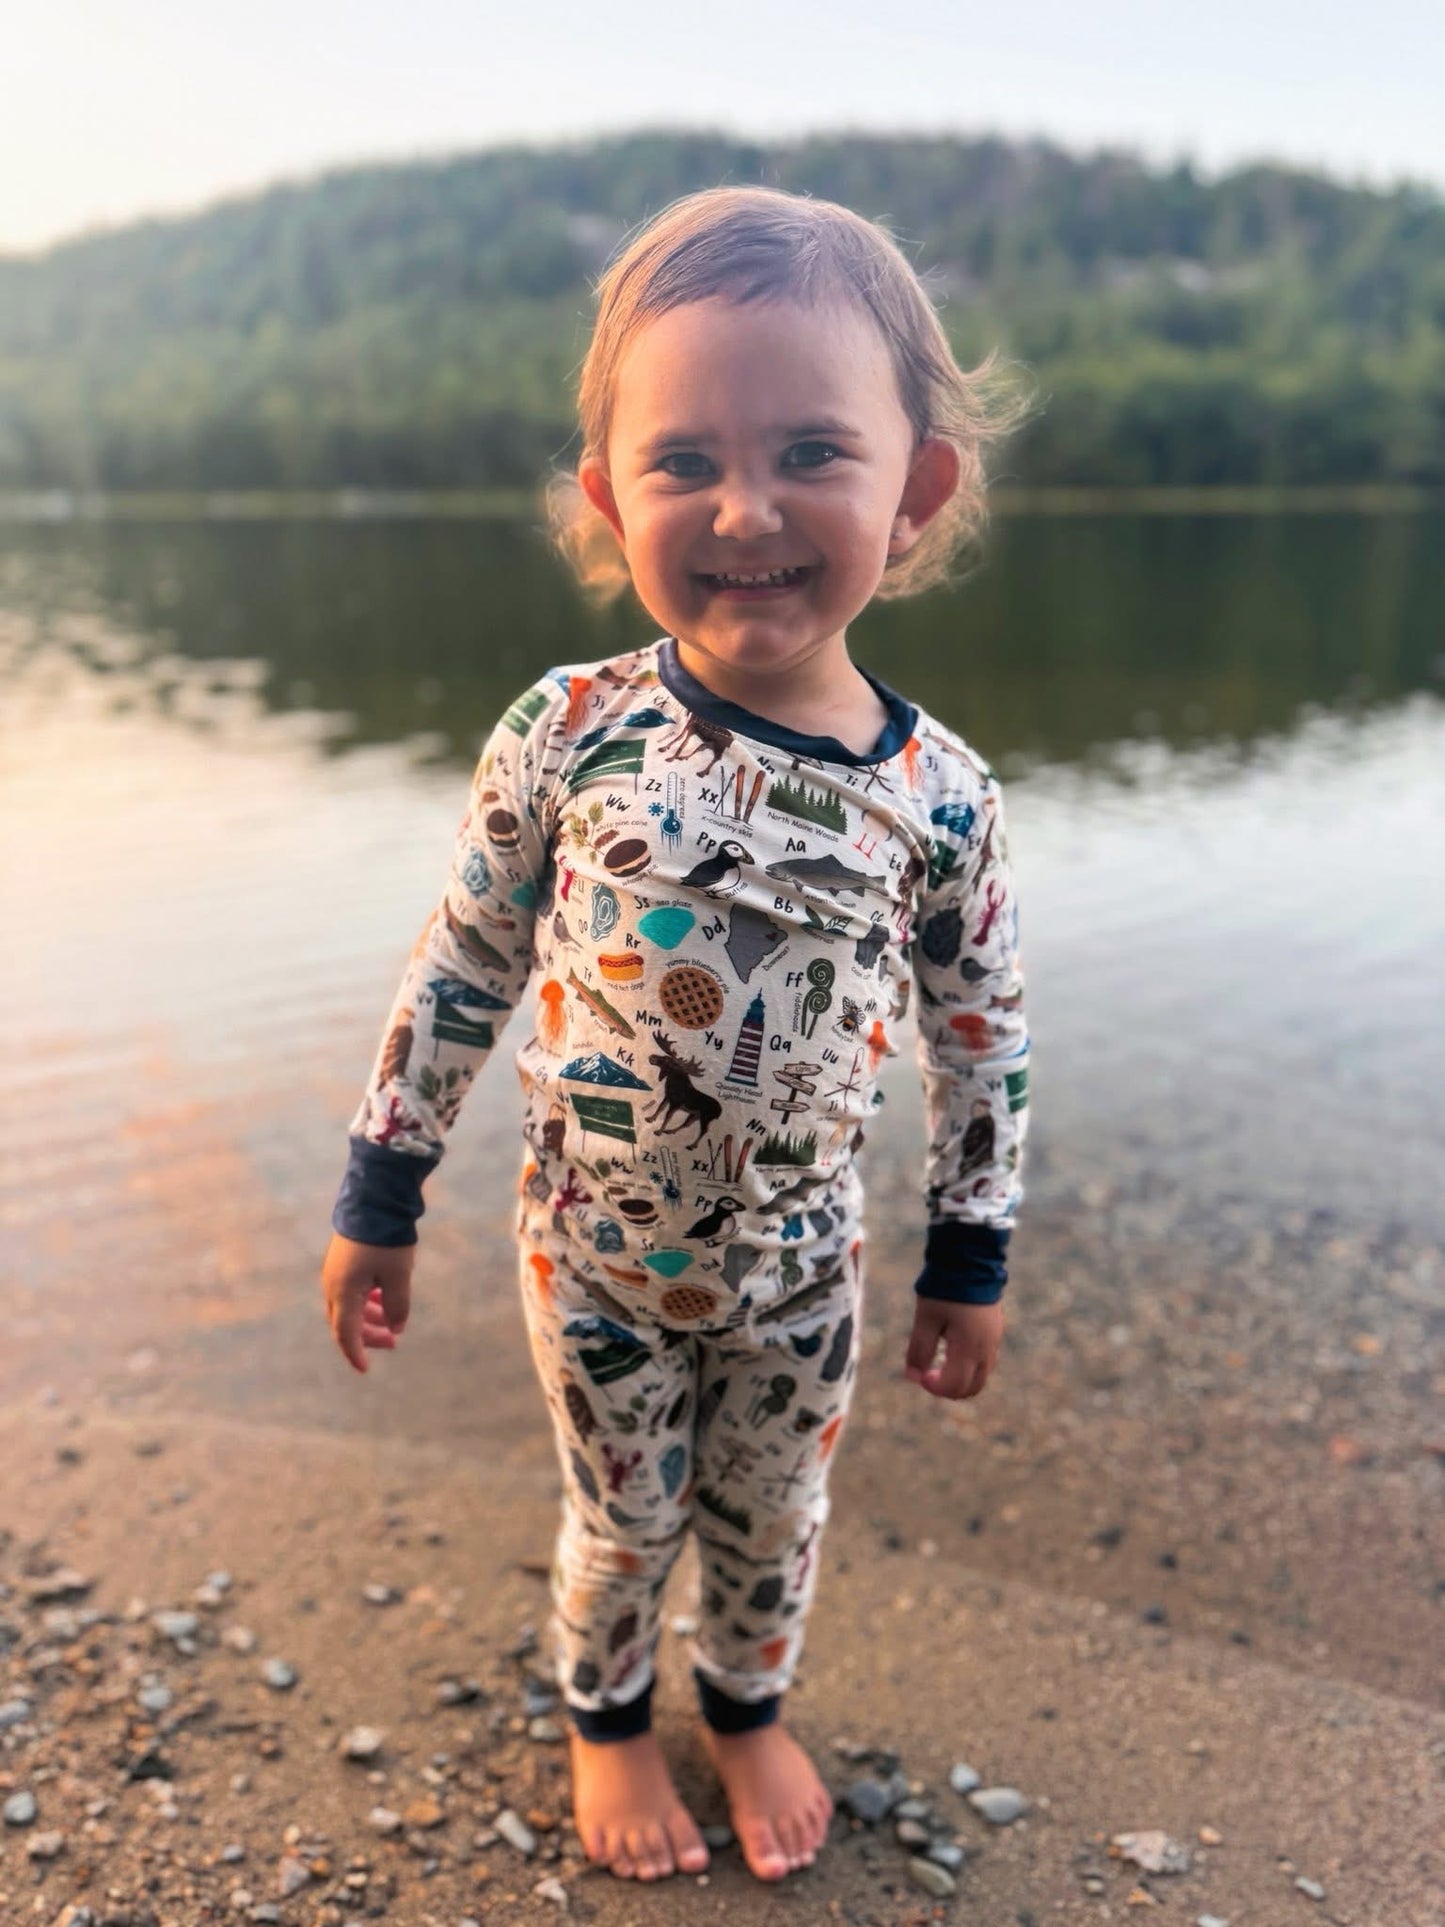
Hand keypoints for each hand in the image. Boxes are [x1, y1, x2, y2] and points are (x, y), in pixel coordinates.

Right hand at [319, 1233, 413, 1373]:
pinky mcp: (342, 1259)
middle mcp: (333, 1284)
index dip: (356, 1353)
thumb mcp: (399, 1275)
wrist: (374, 1197)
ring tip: (393, 1322)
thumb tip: (396, 1327)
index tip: (366, 1369)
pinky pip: (351, 1290)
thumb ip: (398, 1305)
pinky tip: (385, 1298)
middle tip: (394, 1342)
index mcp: (343, 1292)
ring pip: (349, 1305)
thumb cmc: (386, 1238)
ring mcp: (335, 1270)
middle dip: (368, 1336)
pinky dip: (367, 1300)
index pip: (346, 1333)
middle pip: (346, 1322)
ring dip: (369, 1317)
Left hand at [904, 1298, 1002, 1400]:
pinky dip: (970, 1368)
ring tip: (939, 1366)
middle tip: (928, 1376)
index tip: (920, 1375)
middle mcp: (986, 1349)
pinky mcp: (995, 1331)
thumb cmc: (944, 1289)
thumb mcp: (925, 1319)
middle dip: (948, 1389)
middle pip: (972, 1388)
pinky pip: (986, 1362)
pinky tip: (952, 1352)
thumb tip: (912, 1376)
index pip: (955, 1385)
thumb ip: (919, 1349)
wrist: (970, 1259)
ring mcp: (994, 1340)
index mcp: (969, 1348)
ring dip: (960, 1380)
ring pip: (981, 1377)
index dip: (934, 1388)